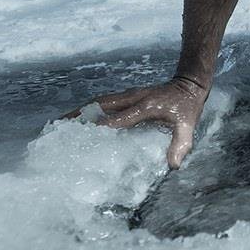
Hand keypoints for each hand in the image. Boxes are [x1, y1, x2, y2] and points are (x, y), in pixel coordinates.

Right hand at [60, 76, 209, 168]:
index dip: (102, 127)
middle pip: (101, 104)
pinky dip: (90, 108)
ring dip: (81, 109)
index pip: (120, 118)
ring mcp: (129, 94)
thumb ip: (181, 144)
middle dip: (80, 114)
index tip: (84, 137)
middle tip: (60, 125)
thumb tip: (173, 166)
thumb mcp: (189, 126)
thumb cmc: (187, 107)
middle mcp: (133, 98)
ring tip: (62, 121)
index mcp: (146, 106)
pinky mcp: (128, 95)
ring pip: (100, 101)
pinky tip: (81, 117)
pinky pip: (105, 101)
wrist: (189, 84)